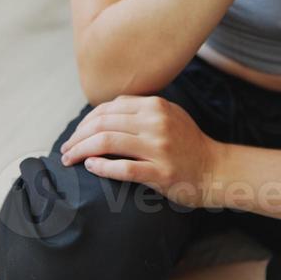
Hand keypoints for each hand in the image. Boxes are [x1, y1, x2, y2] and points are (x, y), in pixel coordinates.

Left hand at [59, 95, 222, 207]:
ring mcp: (159, 148)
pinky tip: (90, 167)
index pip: (109, 108)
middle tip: (65, 150)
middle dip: (77, 137)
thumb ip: (140, 110)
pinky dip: (102, 167)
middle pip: (103, 124)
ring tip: (70, 159)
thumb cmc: (187, 144)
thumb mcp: (167, 116)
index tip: (74, 135)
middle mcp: (156, 122)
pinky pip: (124, 168)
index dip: (85, 121)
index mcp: (155, 106)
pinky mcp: (161, 173)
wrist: (215, 169)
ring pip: (108, 143)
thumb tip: (102, 113)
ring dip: (82, 151)